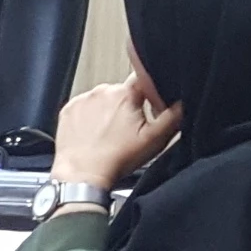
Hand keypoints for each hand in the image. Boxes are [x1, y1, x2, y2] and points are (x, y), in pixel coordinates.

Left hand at [49, 76, 181, 191]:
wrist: (82, 173)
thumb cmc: (116, 158)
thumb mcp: (154, 139)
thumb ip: (172, 117)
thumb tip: (182, 103)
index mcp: (125, 93)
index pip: (144, 77)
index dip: (151, 90)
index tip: (151, 103)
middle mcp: (102, 91)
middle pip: (123, 92)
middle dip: (129, 105)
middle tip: (130, 128)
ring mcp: (82, 100)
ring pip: (103, 100)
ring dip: (109, 111)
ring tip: (110, 133)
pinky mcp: (68, 110)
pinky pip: (84, 108)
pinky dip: (90, 117)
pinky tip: (95, 133)